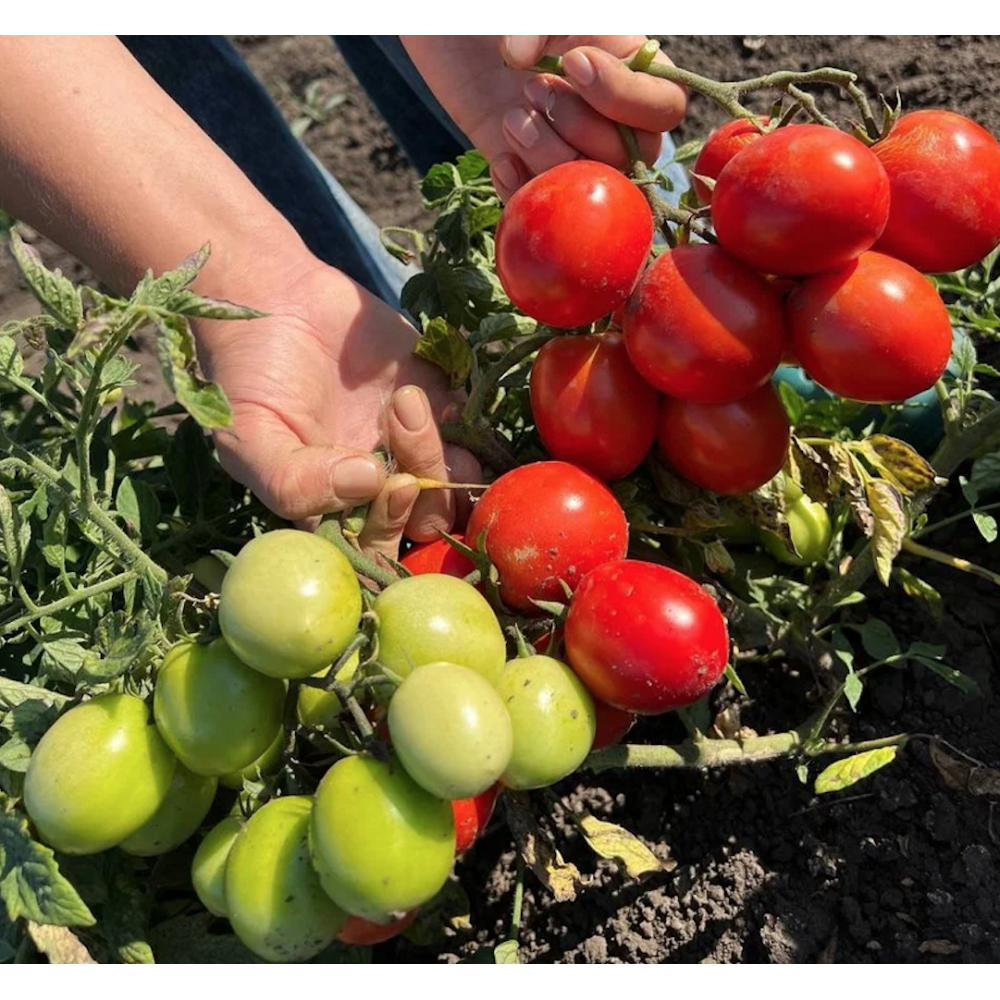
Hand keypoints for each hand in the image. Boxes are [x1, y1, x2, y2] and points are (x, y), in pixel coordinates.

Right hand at [195, 256, 480, 539]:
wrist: (271, 298)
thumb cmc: (248, 378)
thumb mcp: (249, 439)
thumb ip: (293, 482)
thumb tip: (366, 485)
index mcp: (333, 508)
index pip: (379, 550)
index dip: (392, 529)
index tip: (391, 486)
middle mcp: (378, 485)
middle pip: (425, 519)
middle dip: (426, 491)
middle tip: (401, 434)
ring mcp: (410, 445)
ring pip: (453, 478)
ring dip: (440, 450)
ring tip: (404, 399)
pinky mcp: (436, 402)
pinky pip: (472, 429)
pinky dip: (460, 417)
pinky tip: (420, 388)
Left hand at [402, 35, 686, 199]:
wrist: (451, 32)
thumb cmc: (504, 14)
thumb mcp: (539, 8)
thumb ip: (549, 28)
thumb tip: (521, 61)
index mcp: (630, 71)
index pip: (665, 108)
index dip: (625, 98)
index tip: (573, 63)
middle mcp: (609, 120)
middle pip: (630, 157)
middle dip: (579, 126)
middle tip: (534, 89)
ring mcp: (569, 152)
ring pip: (588, 185)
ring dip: (548, 155)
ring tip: (512, 118)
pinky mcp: (529, 174)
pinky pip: (544, 205)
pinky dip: (520, 189)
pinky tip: (501, 159)